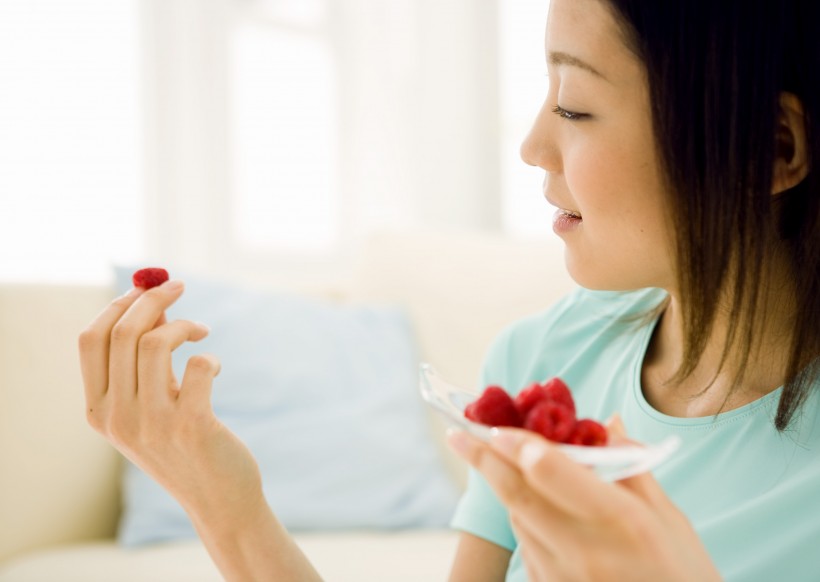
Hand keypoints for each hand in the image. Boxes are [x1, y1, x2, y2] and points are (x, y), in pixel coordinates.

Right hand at [78, 281, 264, 526]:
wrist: (219, 499)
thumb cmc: (185, 444)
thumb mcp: (151, 404)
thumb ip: (144, 361)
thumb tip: (152, 303)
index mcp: (98, 411)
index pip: (89, 341)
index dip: (117, 305)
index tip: (144, 288)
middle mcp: (117, 419)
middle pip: (123, 333)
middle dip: (154, 299)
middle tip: (179, 286)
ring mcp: (152, 425)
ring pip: (155, 343)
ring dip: (184, 324)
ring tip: (201, 331)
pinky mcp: (192, 427)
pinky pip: (198, 366)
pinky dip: (210, 357)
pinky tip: (216, 368)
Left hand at [448, 420, 720, 581]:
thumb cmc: (683, 573)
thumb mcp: (671, 519)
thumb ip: (632, 467)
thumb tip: (607, 422)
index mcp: (622, 521)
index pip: (554, 473)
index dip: (521, 445)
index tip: (496, 425)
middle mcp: (585, 550)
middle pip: (519, 495)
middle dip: (484, 460)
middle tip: (457, 433)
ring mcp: (563, 575)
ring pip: (518, 517)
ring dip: (501, 483)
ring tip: (485, 452)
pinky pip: (525, 543)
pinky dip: (519, 514)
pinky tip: (520, 496)